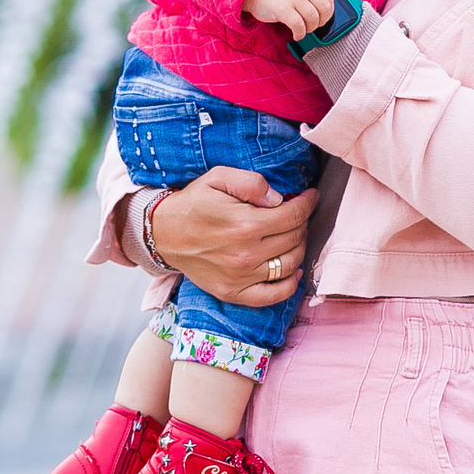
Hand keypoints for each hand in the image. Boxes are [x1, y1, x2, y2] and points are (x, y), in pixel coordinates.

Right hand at [149, 168, 318, 307]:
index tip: (310, 196)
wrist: (162, 233)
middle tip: (296, 213)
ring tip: (292, 235)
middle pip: (295, 239)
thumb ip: (252, 183)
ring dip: (299, 248)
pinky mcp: (233, 293)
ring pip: (290, 264)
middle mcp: (245, 254)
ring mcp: (240, 277)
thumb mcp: (218, 178)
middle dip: (302, 222)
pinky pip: (273, 296)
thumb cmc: (193, 203)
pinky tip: (291, 270)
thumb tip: (279, 199)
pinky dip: (289, 285)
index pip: (293, 216)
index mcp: (245, 224)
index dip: (308, 203)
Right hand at [246, 0, 336, 35]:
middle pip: (324, 9)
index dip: (328, 13)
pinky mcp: (282, 9)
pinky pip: (299, 25)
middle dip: (321, 22)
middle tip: (312, 26)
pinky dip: (300, 34)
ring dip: (310, 29)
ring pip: (313, 18)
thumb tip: (324, 17)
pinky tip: (296, 35)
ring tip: (302, 30)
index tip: (321, 20)